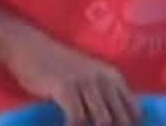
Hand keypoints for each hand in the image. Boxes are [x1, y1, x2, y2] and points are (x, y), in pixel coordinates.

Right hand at [4, 33, 140, 125]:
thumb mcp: (89, 76)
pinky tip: (65, 125)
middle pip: (121, 120)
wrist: (30, 47)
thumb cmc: (58, 66)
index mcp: (113, 77)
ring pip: (102, 121)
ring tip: (78, 125)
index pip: (135, 112)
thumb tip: (115, 121)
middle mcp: (103, 79)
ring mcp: (85, 82)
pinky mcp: (65, 87)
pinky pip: (77, 119)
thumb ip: (104, 95)